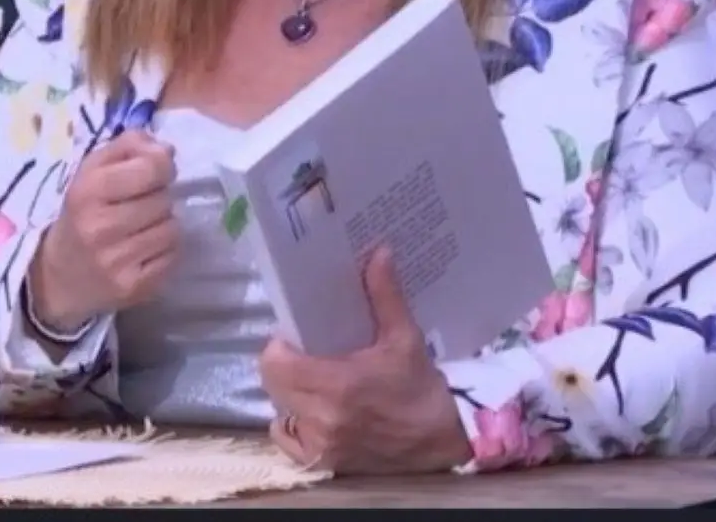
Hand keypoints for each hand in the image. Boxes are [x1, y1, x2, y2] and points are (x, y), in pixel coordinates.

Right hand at [28, 130, 178, 332]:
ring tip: (142, 228)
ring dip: (163, 225)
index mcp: (89, 191)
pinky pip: (172, 257)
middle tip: (140, 205)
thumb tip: (167, 149)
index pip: (153, 167)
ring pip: (172, 229)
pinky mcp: (134, 288)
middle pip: (164, 200)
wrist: (57, 277)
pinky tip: (144, 250)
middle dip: (158, 198)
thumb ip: (128, 146)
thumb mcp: (92, 171)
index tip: (154, 172)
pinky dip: (165, 251)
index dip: (161, 166)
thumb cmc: (82, 214)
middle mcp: (101, 227)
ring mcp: (117, 261)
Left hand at [259, 247, 472, 474]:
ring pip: (280, 408)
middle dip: (284, 365)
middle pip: (273, 383)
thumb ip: (385, 296)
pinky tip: (314, 411)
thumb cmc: (421, 390)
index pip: (274, 363)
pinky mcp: (322, 462)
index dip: (279, 345)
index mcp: (337, 385)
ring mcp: (319, 444)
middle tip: (306, 353)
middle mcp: (321, 418)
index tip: (296, 335)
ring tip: (313, 379)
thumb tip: (378, 252)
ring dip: (290, 392)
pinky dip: (294, 424)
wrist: (442, 445)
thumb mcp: (405, 339)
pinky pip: (288, 439)